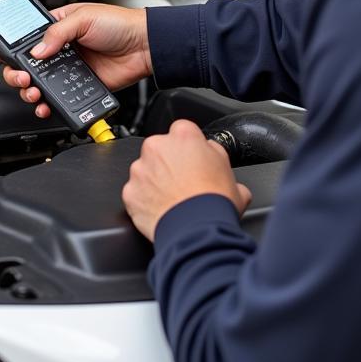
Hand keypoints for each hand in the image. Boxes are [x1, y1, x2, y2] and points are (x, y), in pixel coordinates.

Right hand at [0, 2, 151, 118]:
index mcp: (55, 27)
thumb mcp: (83, 18)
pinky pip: (58, 98)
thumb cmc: (119, 23)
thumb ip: (56, 34)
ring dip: (29, 91)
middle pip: (24, 65)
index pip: (22, 37)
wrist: (144, 46)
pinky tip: (45, 104)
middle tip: (21, 78)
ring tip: (33, 92)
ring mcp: (68, 69)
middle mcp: (58, 49)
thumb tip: (35, 51)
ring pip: (38, 84)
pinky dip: (48, 104)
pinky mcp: (79, 86)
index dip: (5, 48)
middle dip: (15, 74)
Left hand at [122, 119, 251, 241]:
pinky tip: (160, 210)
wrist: (197, 230)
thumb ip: (216, 155)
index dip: (189, 147)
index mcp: (184, 136)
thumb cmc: (215, 203)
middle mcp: (158, 147)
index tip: (192, 159)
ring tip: (172, 199)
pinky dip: (144, 200)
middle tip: (182, 182)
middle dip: (168, 162)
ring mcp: (140, 169)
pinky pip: (136, 192)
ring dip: (154, 181)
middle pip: (160, 149)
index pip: (183, 131)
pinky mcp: (129, 191)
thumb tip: (212, 155)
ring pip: (145, 170)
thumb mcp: (230, 172)